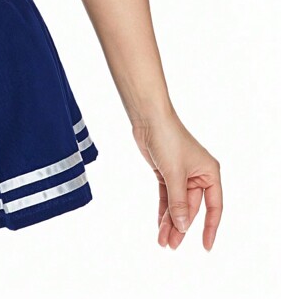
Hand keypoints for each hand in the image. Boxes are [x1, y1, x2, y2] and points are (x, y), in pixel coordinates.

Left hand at [131, 111, 221, 250]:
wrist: (149, 118)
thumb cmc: (168, 140)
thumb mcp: (175, 174)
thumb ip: (179, 202)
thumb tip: (182, 227)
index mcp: (209, 173)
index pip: (214, 206)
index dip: (210, 227)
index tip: (205, 246)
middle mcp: (198, 175)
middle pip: (191, 208)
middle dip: (181, 226)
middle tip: (171, 245)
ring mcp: (181, 174)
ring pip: (177, 204)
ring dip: (170, 221)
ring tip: (163, 241)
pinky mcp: (166, 172)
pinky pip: (167, 197)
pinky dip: (163, 210)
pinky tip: (159, 225)